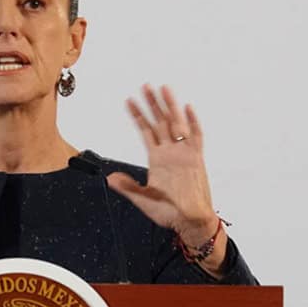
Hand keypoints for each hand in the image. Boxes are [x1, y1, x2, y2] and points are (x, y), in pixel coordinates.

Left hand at [107, 85, 223, 269]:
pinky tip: (187, 107)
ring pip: (177, 123)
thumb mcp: (143, 200)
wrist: (190, 221)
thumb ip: (128, 187)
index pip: (146, 131)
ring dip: (170, 106)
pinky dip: (193, 122)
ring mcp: (184, 153)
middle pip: (161, 121)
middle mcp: (170, 152)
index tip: (129, 100)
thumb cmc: (169, 212)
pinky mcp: (197, 159)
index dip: (137, 116)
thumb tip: (110, 178)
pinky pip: (196, 137)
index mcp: (157, 159)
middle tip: (146, 85)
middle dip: (153, 103)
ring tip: (164, 88)